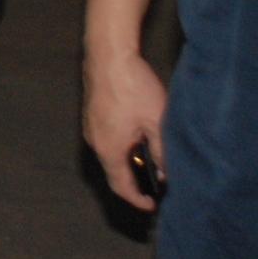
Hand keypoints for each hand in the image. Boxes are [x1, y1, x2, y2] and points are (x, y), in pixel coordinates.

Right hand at [85, 45, 168, 210]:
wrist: (109, 53)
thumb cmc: (133, 86)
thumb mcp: (157, 122)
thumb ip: (162, 152)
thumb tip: (167, 173)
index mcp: (110, 149)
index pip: (122, 187)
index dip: (138, 200)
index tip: (153, 205)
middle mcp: (95, 142)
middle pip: (114, 173)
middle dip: (134, 182)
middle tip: (155, 185)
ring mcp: (90, 126)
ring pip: (109, 155)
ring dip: (128, 163)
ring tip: (151, 161)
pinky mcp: (92, 114)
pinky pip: (106, 140)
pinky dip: (121, 148)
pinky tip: (137, 137)